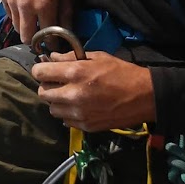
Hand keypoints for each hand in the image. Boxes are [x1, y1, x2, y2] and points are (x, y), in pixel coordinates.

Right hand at [0, 0, 73, 43]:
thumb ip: (66, 11)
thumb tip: (68, 30)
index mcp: (43, 5)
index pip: (46, 36)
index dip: (51, 43)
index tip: (54, 42)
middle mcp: (25, 7)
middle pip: (26, 37)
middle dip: (34, 39)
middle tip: (41, 33)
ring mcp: (12, 2)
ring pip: (16, 27)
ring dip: (25, 26)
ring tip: (33, 17)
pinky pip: (9, 14)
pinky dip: (17, 14)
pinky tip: (24, 5)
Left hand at [31, 52, 156, 130]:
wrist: (144, 97)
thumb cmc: (122, 72)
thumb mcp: (97, 57)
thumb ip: (71, 57)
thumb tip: (52, 58)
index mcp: (75, 73)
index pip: (39, 72)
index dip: (40, 69)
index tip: (46, 69)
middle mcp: (72, 95)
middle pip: (42, 93)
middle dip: (47, 86)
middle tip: (58, 82)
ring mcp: (78, 113)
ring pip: (52, 109)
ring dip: (57, 101)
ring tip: (70, 95)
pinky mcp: (85, 126)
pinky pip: (65, 120)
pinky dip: (68, 113)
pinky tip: (79, 106)